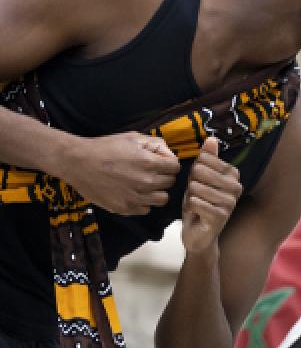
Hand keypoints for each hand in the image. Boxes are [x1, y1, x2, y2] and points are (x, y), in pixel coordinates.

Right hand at [61, 132, 179, 214]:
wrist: (77, 162)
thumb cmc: (105, 148)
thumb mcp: (132, 138)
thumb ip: (155, 144)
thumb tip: (168, 153)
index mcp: (149, 163)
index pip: (175, 167)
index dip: (169, 163)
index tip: (160, 163)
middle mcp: (146, 182)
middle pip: (170, 183)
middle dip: (163, 176)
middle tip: (149, 172)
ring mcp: (136, 197)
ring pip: (162, 199)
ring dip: (156, 191)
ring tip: (144, 185)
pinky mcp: (125, 208)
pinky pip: (146, 209)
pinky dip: (143, 202)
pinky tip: (133, 193)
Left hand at [181, 137, 242, 255]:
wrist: (199, 235)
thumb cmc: (200, 204)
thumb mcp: (200, 178)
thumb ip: (207, 159)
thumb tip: (212, 138)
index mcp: (233, 174)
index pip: (205, 159)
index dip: (195, 170)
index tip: (199, 182)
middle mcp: (236, 187)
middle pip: (200, 171)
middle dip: (191, 183)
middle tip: (196, 194)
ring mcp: (230, 202)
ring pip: (196, 187)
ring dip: (190, 196)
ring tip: (197, 204)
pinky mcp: (220, 216)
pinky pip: (195, 202)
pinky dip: (190, 207)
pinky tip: (197, 213)